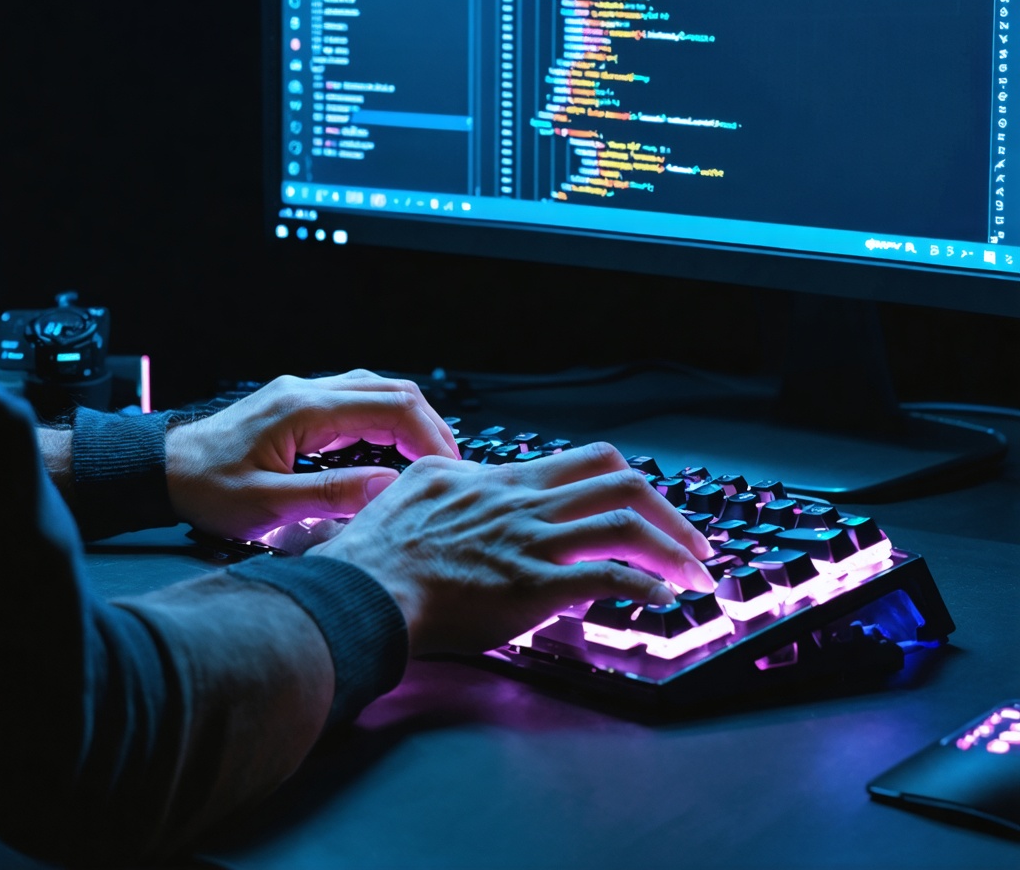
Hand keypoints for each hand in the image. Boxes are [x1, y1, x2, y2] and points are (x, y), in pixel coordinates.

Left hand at [165, 371, 458, 538]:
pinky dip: (384, 421)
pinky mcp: (297, 406)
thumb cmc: (204, 489)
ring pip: (376, 390)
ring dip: (408, 420)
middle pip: (392, 389)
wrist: (160, 471)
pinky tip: (389, 450)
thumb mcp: (268, 505)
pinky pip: (355, 401)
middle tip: (447, 465)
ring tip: (425, 459)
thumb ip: (332, 494)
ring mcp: (302, 394)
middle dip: (429, 425)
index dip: (429, 436)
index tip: (446, 469)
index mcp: (304, 409)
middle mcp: (307, 392)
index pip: (392, 406)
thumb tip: (389, 486)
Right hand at [310, 442, 715, 655]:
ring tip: (696, 575)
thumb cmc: (382, 548)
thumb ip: (461, 482)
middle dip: (670, 510)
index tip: (650, 505)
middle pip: (620, 482)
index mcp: (502, 481)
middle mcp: (525, 503)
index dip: (630, 480)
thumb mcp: (420, 488)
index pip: (586, 460)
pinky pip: (604, 578)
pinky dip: (643, 585)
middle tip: (694, 541)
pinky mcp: (531, 587)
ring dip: (672, 549)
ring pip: (623, 524)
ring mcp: (531, 542)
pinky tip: (659, 599)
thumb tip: (476, 479)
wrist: (362, 588)